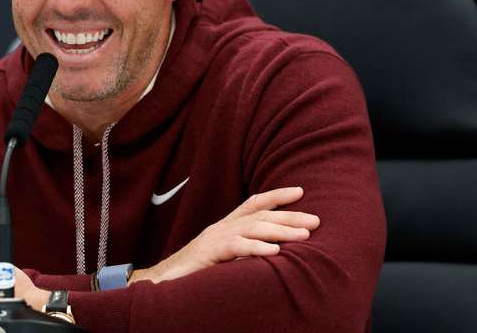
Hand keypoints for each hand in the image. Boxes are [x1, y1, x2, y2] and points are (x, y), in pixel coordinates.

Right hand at [132, 187, 318, 283]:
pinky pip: (235, 247)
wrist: (160, 283)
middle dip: (289, 215)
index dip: (276, 196)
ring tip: (304, 235)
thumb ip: (242, 252)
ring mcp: (213, 239)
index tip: (300, 192)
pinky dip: (256, 247)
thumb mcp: (222, 259)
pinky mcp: (208, 253)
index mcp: (225, 227)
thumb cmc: (193, 274)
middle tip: (316, 220)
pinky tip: (274, 251)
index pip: (253, 204)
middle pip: (260, 215)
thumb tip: (273, 251)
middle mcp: (221, 228)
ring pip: (252, 228)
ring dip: (281, 230)